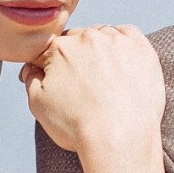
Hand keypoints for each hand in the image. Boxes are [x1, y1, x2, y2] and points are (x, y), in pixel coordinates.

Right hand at [21, 25, 163, 159]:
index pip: (47, 50)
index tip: (53, 82)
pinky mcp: (142, 49)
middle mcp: (88, 38)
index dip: (46, 67)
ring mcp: (117, 41)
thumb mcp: (38, 106)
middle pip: (76, 41)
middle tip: (82, 84)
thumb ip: (31, 81)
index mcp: (59, 48)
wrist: (120, 138)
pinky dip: (123, 43)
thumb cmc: (78, 126)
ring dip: (99, 49)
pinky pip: (129, 34)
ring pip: (102, 36)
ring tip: (104, 77)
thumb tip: (32, 68)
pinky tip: (121, 62)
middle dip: (75, 57)